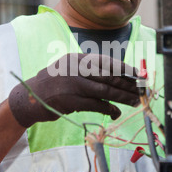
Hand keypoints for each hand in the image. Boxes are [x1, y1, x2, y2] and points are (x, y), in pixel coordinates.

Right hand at [8, 53, 138, 127]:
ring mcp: (74, 85)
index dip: (125, 69)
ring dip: (123, 97)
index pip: (107, 62)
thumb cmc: (52, 83)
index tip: (139, 75)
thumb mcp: (68, 69)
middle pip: (109, 76)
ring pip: (106, 91)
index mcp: (78, 59)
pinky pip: (96, 105)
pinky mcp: (72, 101)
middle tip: (142, 90)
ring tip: (135, 102)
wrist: (29, 97)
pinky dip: (109, 109)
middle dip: (128, 84)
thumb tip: (115, 77)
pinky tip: (117, 112)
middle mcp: (77, 69)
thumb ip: (88, 71)